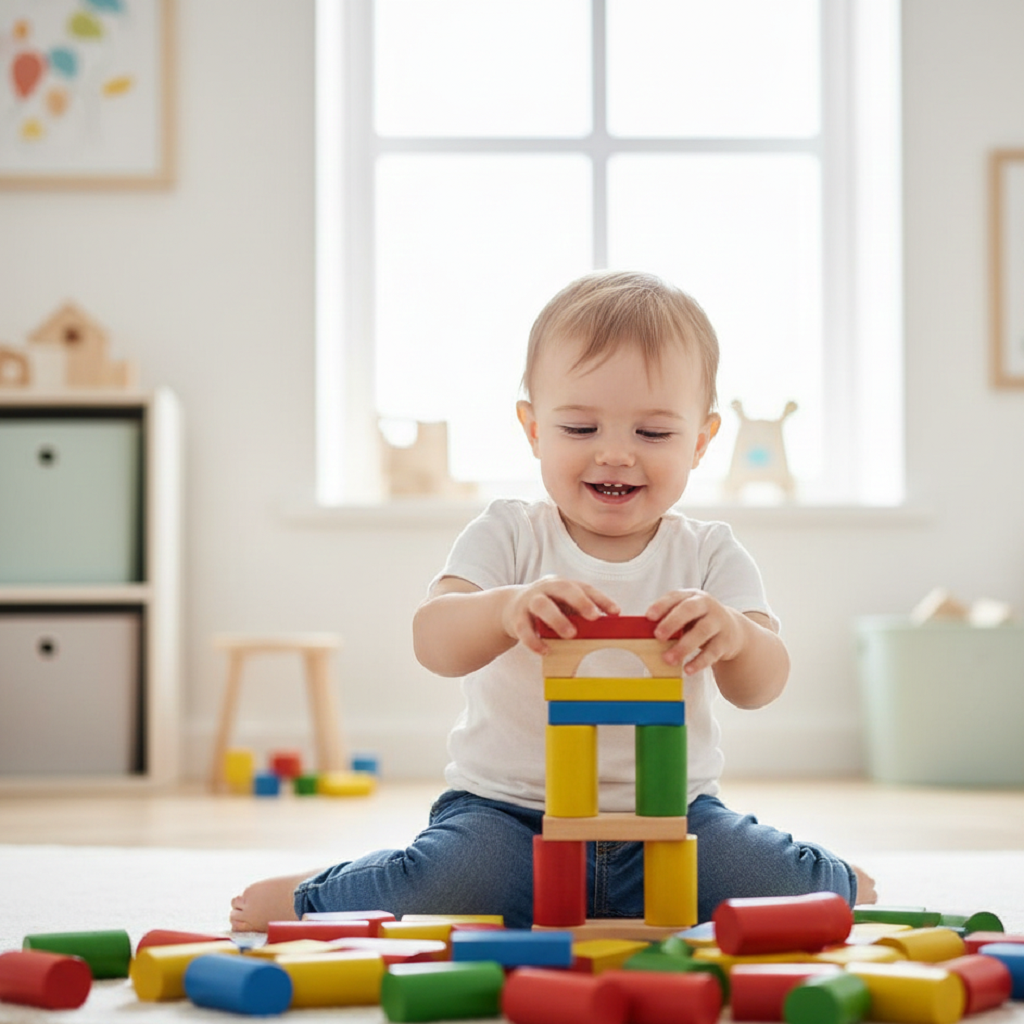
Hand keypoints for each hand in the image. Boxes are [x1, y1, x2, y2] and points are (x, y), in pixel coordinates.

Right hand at [502, 576, 619, 654]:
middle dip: (580, 601)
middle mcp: (545, 589)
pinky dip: (534, 641)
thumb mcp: (563, 606)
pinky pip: (524, 629)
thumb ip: (580, 614)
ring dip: (557, 619)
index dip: (600, 599)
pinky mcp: (516, 618)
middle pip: (562, 588)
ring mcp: (529, 601)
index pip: (583, 588)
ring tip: (570, 634)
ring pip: (542, 605)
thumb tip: (607, 628)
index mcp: (561, 584)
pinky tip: (545, 650)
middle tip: (593, 617)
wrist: (509, 607)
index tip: (615, 612)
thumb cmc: (546, 608)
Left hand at [646, 589, 745, 674]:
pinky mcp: (726, 641)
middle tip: (658, 636)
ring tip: (668, 659)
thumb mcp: (686, 615)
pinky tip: (687, 670)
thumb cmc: (699, 621)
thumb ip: (668, 619)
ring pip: (702, 632)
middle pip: (689, 609)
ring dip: (683, 646)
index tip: (648, 616)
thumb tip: (643, 632)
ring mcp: (719, 622)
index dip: (661, 605)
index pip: (675, 597)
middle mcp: (707, 605)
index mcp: (692, 596)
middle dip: (672, 622)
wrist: (733, 630)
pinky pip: (712, 652)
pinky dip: (698, 662)